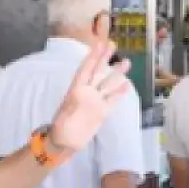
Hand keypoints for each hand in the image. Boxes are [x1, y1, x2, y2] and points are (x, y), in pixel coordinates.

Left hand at [51, 17, 131, 155]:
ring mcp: (95, 102)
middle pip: (97, 72)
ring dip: (116, 73)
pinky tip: (127, 85)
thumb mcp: (64, 118)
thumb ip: (73, 108)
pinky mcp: (102, 112)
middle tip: (113, 44)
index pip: (85, 70)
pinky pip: (112, 100)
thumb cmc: (61, 131)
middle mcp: (87, 93)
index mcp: (76, 91)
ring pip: (107, 84)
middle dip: (104, 58)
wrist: (64, 143)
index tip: (99, 44)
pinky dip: (119, 92)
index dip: (92, 57)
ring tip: (126, 62)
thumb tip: (79, 100)